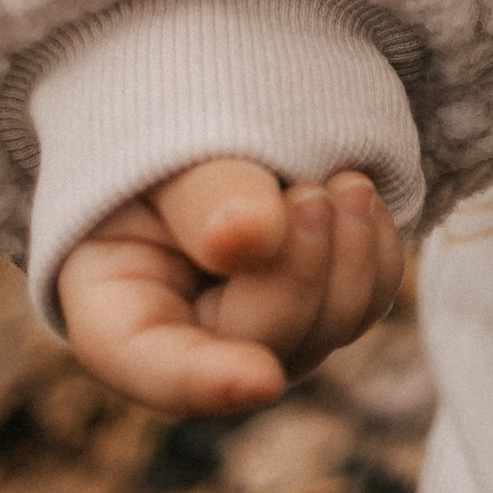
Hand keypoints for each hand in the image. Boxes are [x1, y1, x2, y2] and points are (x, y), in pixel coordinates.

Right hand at [56, 161, 405, 412]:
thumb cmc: (170, 139)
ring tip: (339, 181)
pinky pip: (365, 305)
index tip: (262, 379)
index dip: (206, 380)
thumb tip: (256, 237)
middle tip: (308, 193)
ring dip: (345, 253)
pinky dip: (374, 252)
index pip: (151, 368)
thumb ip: (203, 197)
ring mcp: (260, 335)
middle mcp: (192, 344)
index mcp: (117, 313)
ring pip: (324, 332)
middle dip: (296, 269)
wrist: (216, 112)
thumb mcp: (164, 154)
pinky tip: (355, 199)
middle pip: (259, 344)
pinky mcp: (318, 311)